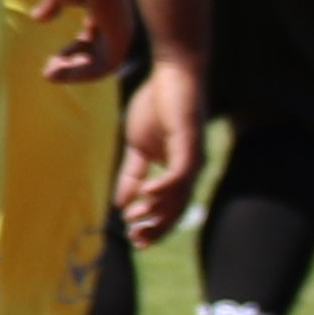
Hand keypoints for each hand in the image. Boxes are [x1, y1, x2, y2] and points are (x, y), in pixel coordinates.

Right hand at [36, 0, 120, 82]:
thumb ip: (52, 5)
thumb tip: (36, 19)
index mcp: (104, 14)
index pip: (91, 40)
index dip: (70, 52)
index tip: (50, 60)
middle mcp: (116, 26)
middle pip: (94, 55)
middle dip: (70, 66)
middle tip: (47, 74)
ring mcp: (121, 34)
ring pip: (100, 65)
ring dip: (74, 74)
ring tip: (50, 76)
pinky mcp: (121, 39)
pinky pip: (105, 68)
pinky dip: (84, 73)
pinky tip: (63, 73)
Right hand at [117, 62, 208, 244]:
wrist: (173, 74)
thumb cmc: (158, 105)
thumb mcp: (138, 147)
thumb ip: (132, 175)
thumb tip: (121, 203)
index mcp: (179, 170)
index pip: (169, 207)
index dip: (154, 226)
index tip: (134, 240)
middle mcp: (191, 168)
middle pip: (176, 209)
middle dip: (156, 227)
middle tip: (134, 239)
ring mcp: (192, 157)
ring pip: (178, 195)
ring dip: (155, 212)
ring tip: (133, 220)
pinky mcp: (189, 142)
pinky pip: (178, 173)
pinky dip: (163, 187)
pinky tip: (144, 196)